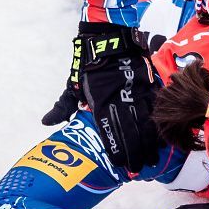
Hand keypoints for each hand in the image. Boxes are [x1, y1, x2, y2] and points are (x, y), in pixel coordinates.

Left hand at [42, 22, 161, 173]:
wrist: (109, 38)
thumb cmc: (88, 64)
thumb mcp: (72, 85)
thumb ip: (62, 107)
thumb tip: (47, 123)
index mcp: (100, 104)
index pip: (110, 133)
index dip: (116, 151)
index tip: (120, 166)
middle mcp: (120, 102)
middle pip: (130, 134)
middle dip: (135, 154)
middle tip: (138, 170)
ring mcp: (136, 94)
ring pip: (146, 124)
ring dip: (149, 144)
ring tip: (152, 160)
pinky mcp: (148, 86)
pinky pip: (155, 110)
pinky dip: (158, 125)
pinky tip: (161, 137)